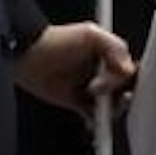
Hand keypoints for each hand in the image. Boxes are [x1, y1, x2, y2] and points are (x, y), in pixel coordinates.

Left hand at [14, 22, 134, 117]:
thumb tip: (128, 69)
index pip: (129, 71)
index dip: (126, 77)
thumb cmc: (54, 41)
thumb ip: (115, 47)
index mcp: (109, 55)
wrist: (26, 55)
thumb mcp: (90, 34)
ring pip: (112, 104)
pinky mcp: (77, 102)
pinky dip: (97, 120)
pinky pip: (93, 115)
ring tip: (96, 100)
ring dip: (110, 106)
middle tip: (103, 90)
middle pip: (124, 89)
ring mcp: (89, 88)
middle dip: (119, 93)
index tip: (119, 79)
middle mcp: (101, 72)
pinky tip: (96, 119)